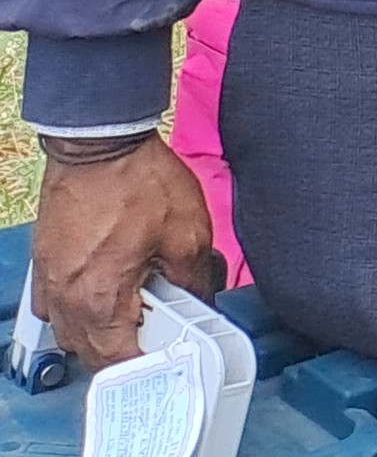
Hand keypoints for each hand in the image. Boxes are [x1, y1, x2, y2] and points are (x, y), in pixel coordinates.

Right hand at [31, 136, 223, 365]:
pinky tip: (103, 295)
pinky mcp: (44, 260)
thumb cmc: (139, 182)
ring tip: (134, 316)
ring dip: (98, 333)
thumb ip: (193, 277)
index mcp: (99, 297)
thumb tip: (199, 300)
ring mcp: (49, 279)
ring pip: (69, 329)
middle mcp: (65, 296)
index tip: (164, 363)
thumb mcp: (187, 232)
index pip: (115, 358)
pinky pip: (54, 303)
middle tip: (155, 339)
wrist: (98, 143)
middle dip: (122, 352)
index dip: (143, 366)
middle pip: (88, 350)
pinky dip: (77, 309)